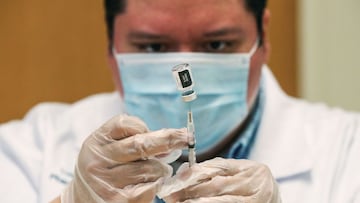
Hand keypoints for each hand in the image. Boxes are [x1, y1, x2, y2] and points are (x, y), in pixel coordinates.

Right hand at [61, 114, 187, 202]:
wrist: (84, 198)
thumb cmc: (105, 167)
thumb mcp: (109, 147)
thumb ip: (132, 139)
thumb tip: (169, 143)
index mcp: (97, 141)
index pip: (124, 124)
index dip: (145, 126)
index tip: (163, 129)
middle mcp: (98, 160)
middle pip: (140, 144)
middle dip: (168, 139)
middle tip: (186, 137)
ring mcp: (107, 181)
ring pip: (149, 168)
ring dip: (162, 169)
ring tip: (159, 170)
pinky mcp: (118, 200)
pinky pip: (149, 187)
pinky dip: (156, 184)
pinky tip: (151, 183)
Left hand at [159, 157, 280, 202]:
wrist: (272, 202)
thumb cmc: (253, 189)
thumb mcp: (239, 176)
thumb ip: (217, 172)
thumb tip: (184, 173)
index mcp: (252, 170)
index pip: (217, 168)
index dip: (193, 173)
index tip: (174, 179)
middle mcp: (256, 183)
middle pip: (216, 185)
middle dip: (190, 189)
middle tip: (170, 193)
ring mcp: (256, 200)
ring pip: (219, 200)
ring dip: (196, 201)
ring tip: (178, 202)